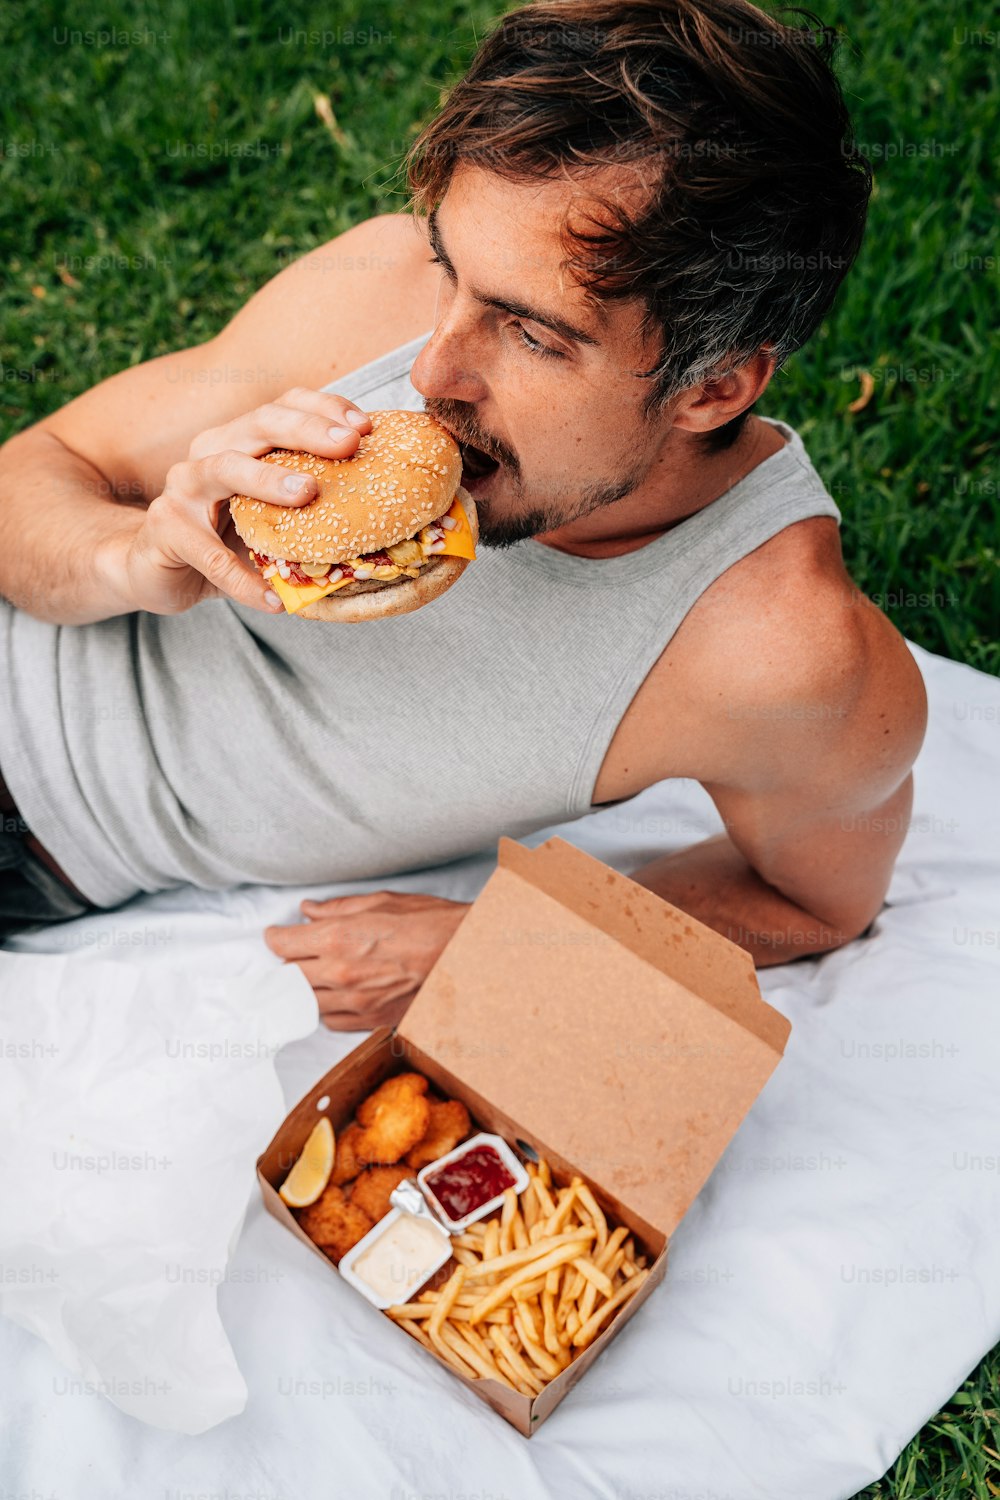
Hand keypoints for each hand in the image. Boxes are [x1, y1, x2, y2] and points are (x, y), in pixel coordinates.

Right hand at [101, 388, 371, 615]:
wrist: (153, 568)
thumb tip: (378, 513)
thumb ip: (307, 506)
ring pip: (223, 469)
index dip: (323, 408)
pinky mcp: (166, 530)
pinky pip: (210, 556)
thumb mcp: (268, 515)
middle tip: (347, 444)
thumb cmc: (222, 538)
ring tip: (308, 494)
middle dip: (306, 430)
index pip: (283, 406)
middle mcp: (209, 452)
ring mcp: (182, 489)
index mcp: (239, 439)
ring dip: (267, 479)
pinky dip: (243, 579)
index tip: (365, 425)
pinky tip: (274, 600)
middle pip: (259, 424)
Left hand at [264, 891, 470, 1030]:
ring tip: (314, 975)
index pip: (283, 943)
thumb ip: (338, 909)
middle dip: (286, 964)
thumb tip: (309, 911)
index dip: (275, 937)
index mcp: (339, 938)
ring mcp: (357, 1001)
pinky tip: (336, 995)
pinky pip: (334, 1021)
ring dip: (305, 989)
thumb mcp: (380, 901)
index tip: (277, 934)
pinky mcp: (374, 1019)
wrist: (465, 953)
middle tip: (291, 955)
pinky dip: (329, 1009)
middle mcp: (341, 973)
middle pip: (288, 977)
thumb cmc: (429, 922)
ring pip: (307, 1004)